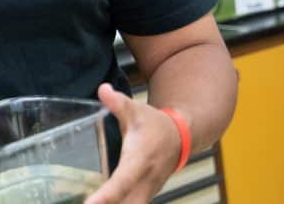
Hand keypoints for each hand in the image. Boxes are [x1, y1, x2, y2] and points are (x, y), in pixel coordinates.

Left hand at [85, 83, 181, 203]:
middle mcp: (145, 181)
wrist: (180, 138)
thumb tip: (103, 90)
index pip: (122, 182)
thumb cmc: (155, 125)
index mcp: (140, 161)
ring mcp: (147, 191)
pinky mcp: (145, 195)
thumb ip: (118, 103)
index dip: (106, 196)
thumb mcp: (137, 110)